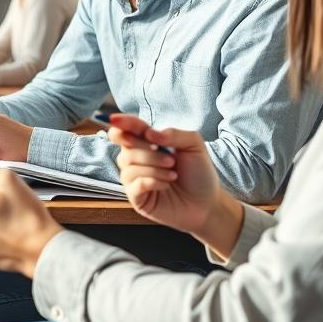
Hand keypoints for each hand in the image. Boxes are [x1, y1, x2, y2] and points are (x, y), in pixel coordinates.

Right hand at [106, 114, 241, 254]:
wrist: (207, 203)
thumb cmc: (199, 173)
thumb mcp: (193, 146)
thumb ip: (173, 133)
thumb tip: (149, 133)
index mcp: (148, 143)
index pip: (128, 130)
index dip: (121, 123)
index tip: (115, 119)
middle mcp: (138, 159)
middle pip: (125, 147)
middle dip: (146, 151)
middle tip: (170, 159)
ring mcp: (135, 179)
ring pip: (128, 166)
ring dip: (153, 168)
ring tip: (173, 174)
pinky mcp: (136, 197)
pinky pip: (133, 184)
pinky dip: (152, 181)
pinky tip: (166, 184)